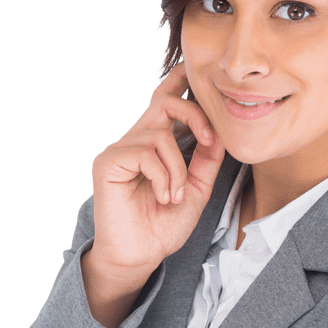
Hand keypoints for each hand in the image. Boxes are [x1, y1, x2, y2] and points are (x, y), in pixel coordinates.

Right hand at [88, 62, 225, 272]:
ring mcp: (119, 149)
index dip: (179, 81)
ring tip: (174, 196)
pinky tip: (162, 196)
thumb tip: (219, 132)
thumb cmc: (163, 225)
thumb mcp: (196, 189)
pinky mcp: (108, 162)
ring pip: (161, 135)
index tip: (198, 72)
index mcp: (154, 143)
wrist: (140, 255)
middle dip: (194, 115)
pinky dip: (162, 176)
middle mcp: (135, 139)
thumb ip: (206, 160)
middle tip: (210, 142)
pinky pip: (145, 152)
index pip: (165, 100)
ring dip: (178, 169)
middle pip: (165, 101)